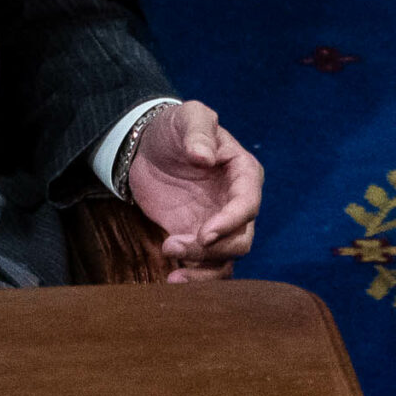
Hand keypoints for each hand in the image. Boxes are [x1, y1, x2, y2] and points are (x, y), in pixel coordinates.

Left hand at [126, 101, 262, 281]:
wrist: (148, 146)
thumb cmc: (174, 128)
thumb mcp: (188, 116)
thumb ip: (198, 132)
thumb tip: (204, 157)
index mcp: (243, 173)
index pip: (248, 204)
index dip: (230, 222)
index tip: (204, 233)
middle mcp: (237, 204)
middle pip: (241, 240)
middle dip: (211, 249)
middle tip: (172, 245)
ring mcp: (218, 224)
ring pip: (226, 261)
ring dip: (202, 270)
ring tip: (170, 264)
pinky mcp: (198, 239)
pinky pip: (206, 267)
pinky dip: (194, 278)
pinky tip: (171, 279)